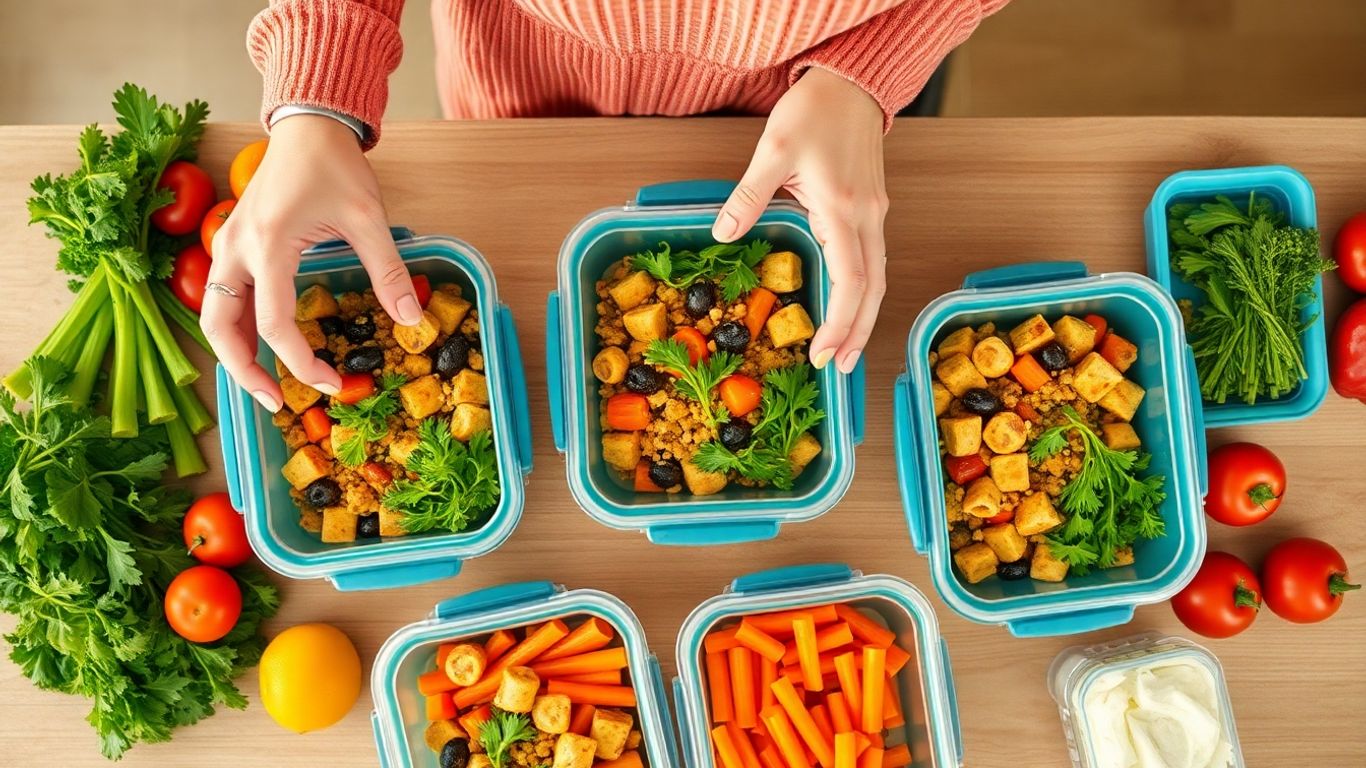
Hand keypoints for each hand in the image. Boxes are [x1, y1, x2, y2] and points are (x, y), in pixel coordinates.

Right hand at [202, 115, 421, 411]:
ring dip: (235, 354)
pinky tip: (263, 348)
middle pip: (220, 328)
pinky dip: (237, 329)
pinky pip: (223, 298)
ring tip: (267, 384)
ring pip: (214, 315)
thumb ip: (388, 270)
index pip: (274, 324)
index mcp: (268, 245)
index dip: (301, 362)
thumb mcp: (368, 217)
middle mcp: (236, 249)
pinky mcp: (231, 245)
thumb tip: (409, 321)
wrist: (307, 126)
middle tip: (277, 401)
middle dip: (244, 371)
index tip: (331, 384)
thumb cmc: (334, 165)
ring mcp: (227, 246)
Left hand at [712, 67, 887, 373]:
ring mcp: (874, 214)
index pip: (850, 279)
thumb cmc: (817, 110)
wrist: (852, 83)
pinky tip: (848, 309)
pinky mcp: (871, 209)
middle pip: (873, 290)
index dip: (840, 321)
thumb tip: (723, 233)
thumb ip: (749, 195)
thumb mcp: (774, 148)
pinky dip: (863, 294)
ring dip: (863, 318)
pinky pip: (872, 262)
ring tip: (845, 352)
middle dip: (858, 333)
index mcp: (843, 208)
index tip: (822, 351)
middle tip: (837, 368)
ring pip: (877, 279)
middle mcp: (867, 217)